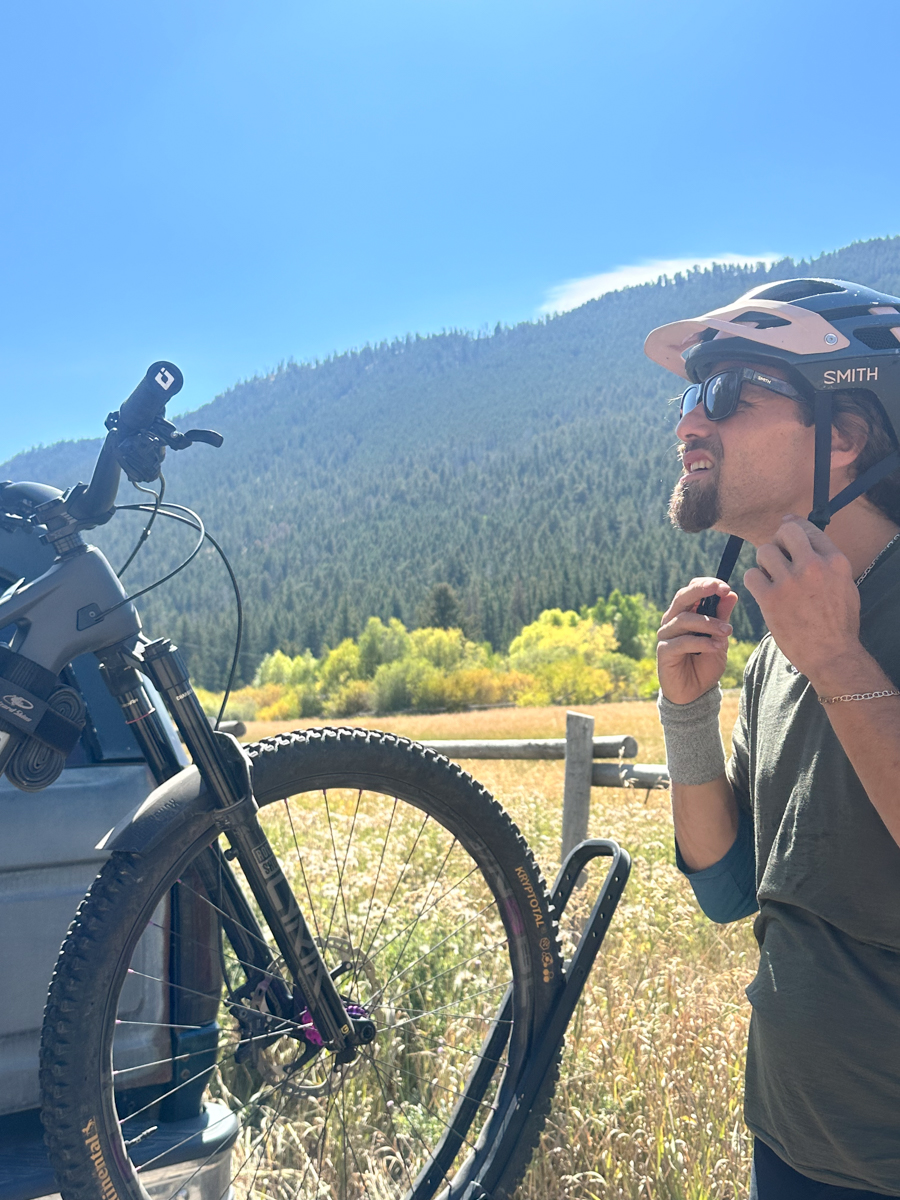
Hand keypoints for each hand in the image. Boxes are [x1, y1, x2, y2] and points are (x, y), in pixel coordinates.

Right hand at [657, 578, 737, 703]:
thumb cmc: (705, 662)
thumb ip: (722, 617)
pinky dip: (702, 642)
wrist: (696, 692)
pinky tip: (716, 646)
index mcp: (684, 613)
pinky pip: (682, 642)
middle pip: (682, 597)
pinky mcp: (664, 651)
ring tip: (728, 632)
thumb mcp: (720, 638)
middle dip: (702, 591)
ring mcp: (666, 635)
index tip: (725, 587)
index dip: (706, 585)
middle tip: (721, 590)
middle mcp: (672, 620)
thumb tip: (730, 594)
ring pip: (684, 619)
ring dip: (709, 623)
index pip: (691, 590)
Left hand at [744, 515, 860, 687]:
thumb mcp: (845, 585)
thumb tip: (809, 539)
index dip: (793, 527)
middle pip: (785, 532)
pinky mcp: (771, 598)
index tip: (785, 530)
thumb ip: (828, 562)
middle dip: (778, 541)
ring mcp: (791, 582)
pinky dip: (754, 581)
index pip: (808, 528)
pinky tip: (763, 591)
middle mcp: (813, 566)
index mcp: (835, 561)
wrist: (831, 654)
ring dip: (764, 563)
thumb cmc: (839, 623)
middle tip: (778, 557)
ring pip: (764, 551)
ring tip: (772, 578)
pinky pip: (751, 574)